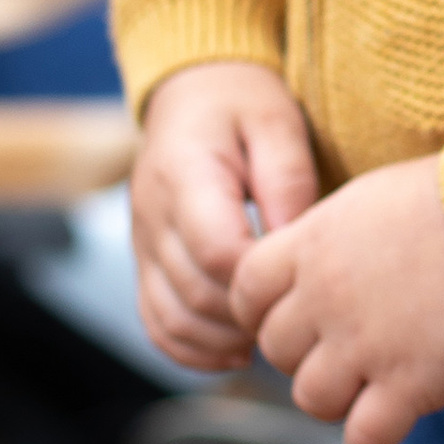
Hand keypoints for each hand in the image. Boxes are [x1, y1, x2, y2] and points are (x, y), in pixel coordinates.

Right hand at [132, 61, 321, 372]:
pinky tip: (235, 351)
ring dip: (223, 340)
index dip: (261, 278)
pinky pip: (155, 320)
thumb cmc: (241, 104)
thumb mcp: (276, 122)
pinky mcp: (145, 260)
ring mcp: (142, 242)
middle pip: (196, 294)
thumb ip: (286, 181)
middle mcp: (151, 214)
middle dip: (250, 315)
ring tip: (271, 336)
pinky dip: (190, 348)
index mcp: (184, 175)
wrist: (191, 92)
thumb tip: (292, 244)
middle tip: (299, 318)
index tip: (302, 281)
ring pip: (172, 318)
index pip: (217, 251)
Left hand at [234, 156, 443, 443]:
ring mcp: (364, 343)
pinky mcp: (410, 383)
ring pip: (310, 398)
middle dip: (307, 354)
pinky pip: (363, 438)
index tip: (301, 315)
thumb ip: (335, 237)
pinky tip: (398, 417)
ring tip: (375, 384)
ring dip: (338, 398)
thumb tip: (320, 267)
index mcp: (312, 243)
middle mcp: (325, 296)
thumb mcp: (374, 197)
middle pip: (276, 349)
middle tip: (350, 348)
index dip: (266, 310)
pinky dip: (373, 438)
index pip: (245, 291)